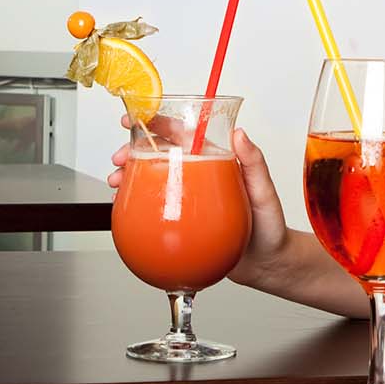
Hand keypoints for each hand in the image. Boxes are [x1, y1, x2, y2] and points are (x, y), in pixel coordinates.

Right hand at [107, 118, 291, 284]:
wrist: (266, 264)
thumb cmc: (269, 226)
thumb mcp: (264, 191)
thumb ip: (253, 162)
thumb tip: (240, 133)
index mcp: (215, 160)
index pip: (182, 133)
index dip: (156, 122)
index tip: (135, 119)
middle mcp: (198, 175)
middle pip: (158, 153)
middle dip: (132, 150)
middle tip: (119, 158)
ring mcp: (187, 198)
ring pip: (151, 178)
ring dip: (129, 176)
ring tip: (116, 183)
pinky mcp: (181, 219)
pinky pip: (154, 207)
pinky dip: (136, 203)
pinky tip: (125, 208)